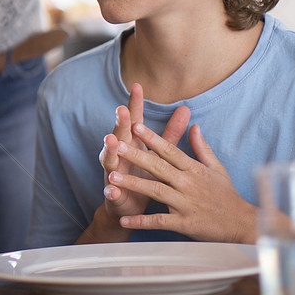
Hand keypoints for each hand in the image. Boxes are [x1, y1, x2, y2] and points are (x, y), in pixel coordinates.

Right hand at [95, 84, 189, 234]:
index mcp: (133, 145)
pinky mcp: (113, 194)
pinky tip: (112, 188)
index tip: (137, 86)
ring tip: (110, 142)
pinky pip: (111, 191)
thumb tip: (185, 108)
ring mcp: (114, 174)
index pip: (134, 122)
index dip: (135, 105)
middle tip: (122, 110)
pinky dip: (111, 190)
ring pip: (109, 161)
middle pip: (120, 136)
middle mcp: (120, 156)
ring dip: (108, 151)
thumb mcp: (160, 155)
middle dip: (120, 123)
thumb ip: (171, 134)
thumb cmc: (145, 178)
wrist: (129, 208)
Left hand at [108, 121, 256, 242]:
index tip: (135, 126)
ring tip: (113, 177)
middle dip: (136, 155)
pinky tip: (124, 220)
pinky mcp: (185, 223)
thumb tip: (194, 126)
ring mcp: (186, 203)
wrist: (242, 224)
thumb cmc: (227, 196)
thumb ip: (202, 148)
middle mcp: (188, 184)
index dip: (152, 138)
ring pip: (156, 190)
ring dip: (134, 183)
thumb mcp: (217, 168)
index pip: (170, 150)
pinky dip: (142, 221)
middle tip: (117, 146)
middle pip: (159, 167)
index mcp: (194, 169)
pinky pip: (160, 222)